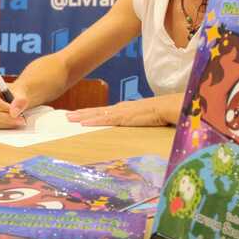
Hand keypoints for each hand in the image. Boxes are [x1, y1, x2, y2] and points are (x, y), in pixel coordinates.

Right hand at [0, 80, 26, 128]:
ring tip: (19, 120)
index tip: (15, 112)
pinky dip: (4, 125)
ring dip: (6, 123)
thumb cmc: (17, 93)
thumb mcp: (22, 94)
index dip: (3, 108)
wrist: (16, 97)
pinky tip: (13, 122)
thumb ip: (20, 102)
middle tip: (21, 119)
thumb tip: (14, 113)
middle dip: (7, 117)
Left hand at [67, 95, 182, 126]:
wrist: (171, 107)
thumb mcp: (149, 120)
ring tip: (69, 119)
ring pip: (97, 114)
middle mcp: (121, 108)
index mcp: (127, 109)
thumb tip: (141, 132)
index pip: (105, 112)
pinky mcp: (125, 117)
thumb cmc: (164, 114)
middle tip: (67, 116)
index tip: (80, 115)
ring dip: (83, 116)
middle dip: (82, 113)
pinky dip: (93, 121)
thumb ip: (143, 124)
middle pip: (97, 111)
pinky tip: (83, 123)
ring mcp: (122, 112)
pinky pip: (106, 120)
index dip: (92, 113)